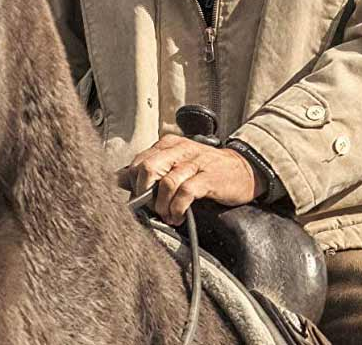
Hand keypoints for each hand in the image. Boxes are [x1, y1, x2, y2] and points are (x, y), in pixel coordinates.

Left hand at [125, 134, 266, 225]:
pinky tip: (178, 216)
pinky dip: (177, 208)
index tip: (138, 201)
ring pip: (165, 182)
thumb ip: (152, 169)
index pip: (138, 161)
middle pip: (147, 168)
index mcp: (169, 144)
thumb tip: (118, 179)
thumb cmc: (206, 169)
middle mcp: (179, 149)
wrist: (244, 169)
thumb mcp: (177, 163)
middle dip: (143, 194)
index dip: (133, 185)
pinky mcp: (208, 177)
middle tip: (150, 209)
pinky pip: (185, 192)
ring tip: (167, 216)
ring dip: (162, 206)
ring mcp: (195, 162)